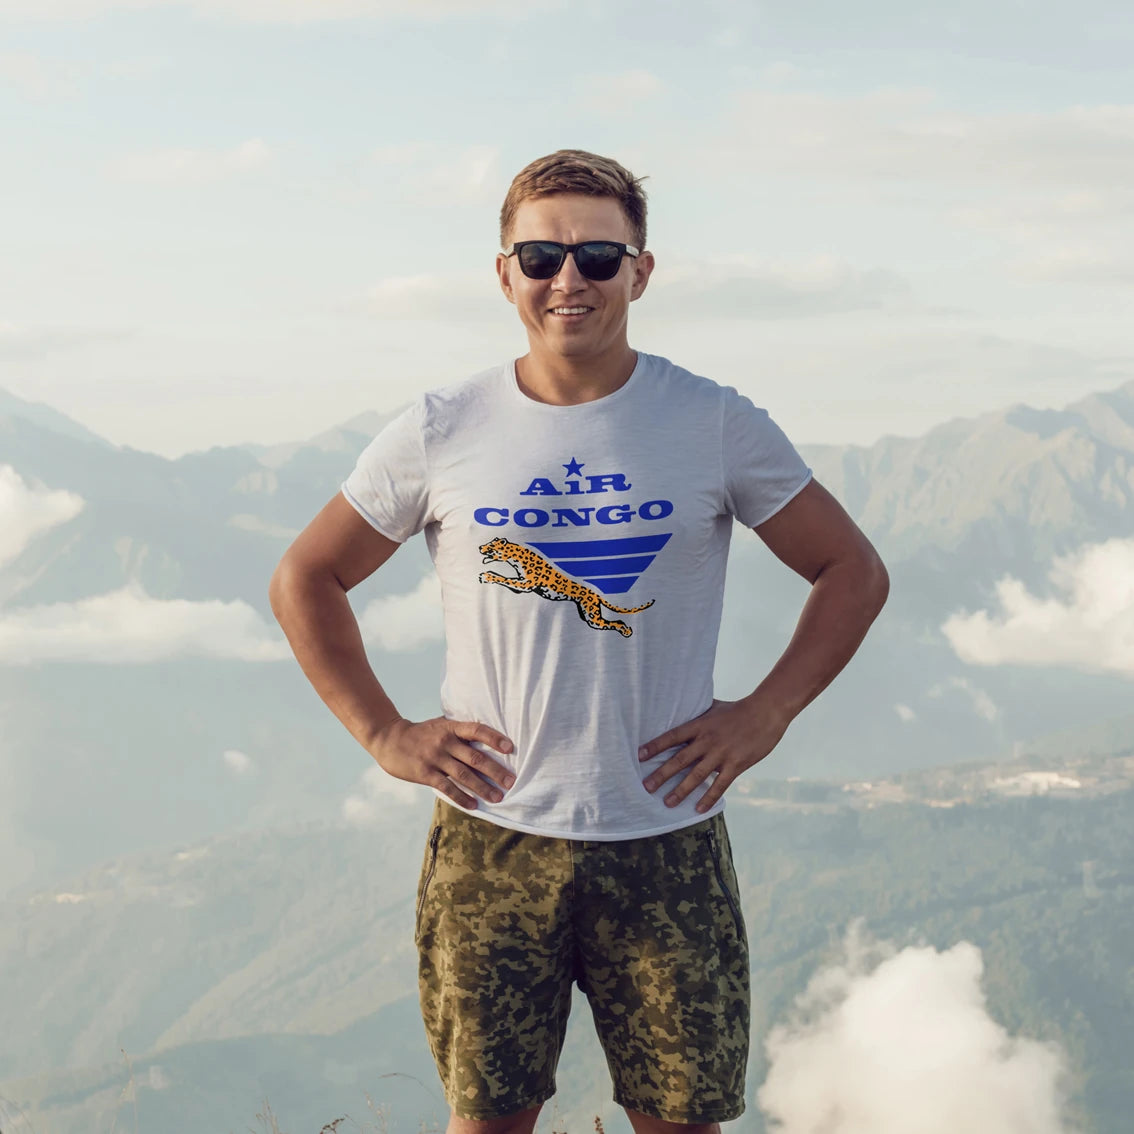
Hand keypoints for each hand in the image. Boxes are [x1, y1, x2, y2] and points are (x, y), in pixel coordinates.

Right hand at [371, 717, 514, 809]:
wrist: (389, 739)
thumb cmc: (421, 733)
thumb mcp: (440, 725)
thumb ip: (460, 731)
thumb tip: (487, 738)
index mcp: (451, 728)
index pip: (477, 730)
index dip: (494, 738)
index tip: (511, 748)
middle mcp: (445, 742)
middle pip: (475, 758)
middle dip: (495, 771)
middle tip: (511, 782)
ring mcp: (435, 758)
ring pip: (464, 775)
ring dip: (483, 788)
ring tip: (498, 797)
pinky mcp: (425, 773)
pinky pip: (447, 788)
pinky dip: (462, 797)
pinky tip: (474, 805)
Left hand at [638, 697, 788, 811]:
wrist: (766, 712)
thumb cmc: (738, 709)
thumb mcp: (713, 707)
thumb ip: (697, 713)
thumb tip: (681, 710)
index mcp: (700, 725)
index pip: (672, 736)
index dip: (655, 746)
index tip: (639, 756)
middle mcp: (707, 740)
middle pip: (680, 760)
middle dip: (662, 774)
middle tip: (646, 787)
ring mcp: (722, 754)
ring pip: (697, 776)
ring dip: (681, 791)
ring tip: (667, 803)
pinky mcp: (736, 764)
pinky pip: (719, 785)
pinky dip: (708, 798)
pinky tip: (698, 809)